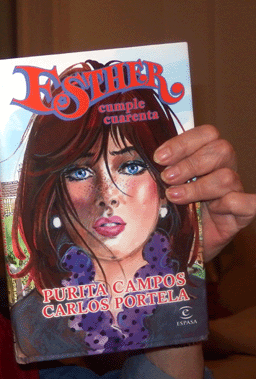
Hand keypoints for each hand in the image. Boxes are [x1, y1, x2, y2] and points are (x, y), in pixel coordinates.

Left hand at [153, 125, 255, 261]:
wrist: (178, 244)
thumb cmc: (168, 210)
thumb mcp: (159, 187)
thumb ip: (154, 171)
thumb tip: (133, 160)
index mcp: (205, 156)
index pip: (206, 133)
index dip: (183, 142)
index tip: (159, 158)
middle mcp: (223, 169)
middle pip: (221, 150)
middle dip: (189, 163)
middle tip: (166, 178)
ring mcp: (234, 191)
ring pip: (227, 177)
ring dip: (198, 186)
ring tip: (174, 197)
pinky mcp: (242, 215)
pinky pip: (249, 203)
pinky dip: (232, 203)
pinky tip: (213, 209)